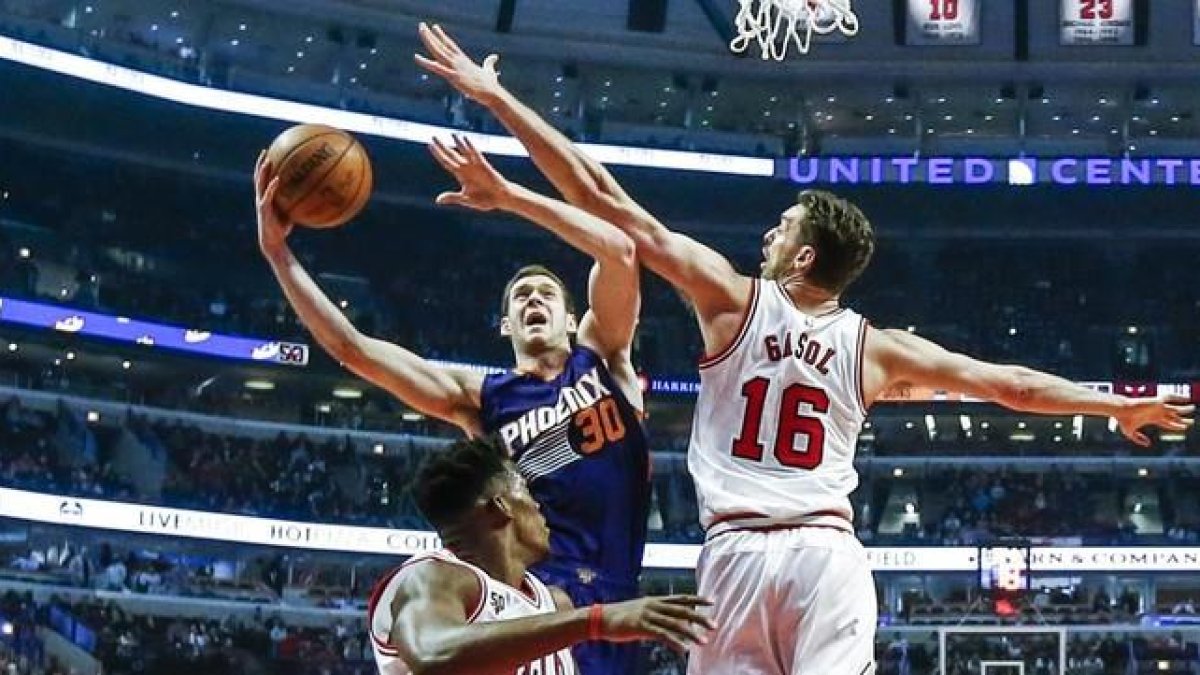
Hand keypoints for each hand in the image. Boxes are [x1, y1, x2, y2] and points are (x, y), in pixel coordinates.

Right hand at [254, 150, 292, 253]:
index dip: (264, 167)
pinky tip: (277, 179)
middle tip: (266, 151)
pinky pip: (268, 195)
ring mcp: (261, 203)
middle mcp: (261, 197)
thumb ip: (296, 202)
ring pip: (259, 183)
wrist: (273, 241)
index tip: (269, 154)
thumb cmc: (283, 228)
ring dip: (262, 171)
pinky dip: (272, 187)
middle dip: (261, 163)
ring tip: (267, 160)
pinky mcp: (263, 209)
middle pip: (258, 177)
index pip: (263, 179)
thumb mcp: (291, 213)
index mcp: (265, 197)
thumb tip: (312, 195)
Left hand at [414, 22, 502, 103]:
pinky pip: (436, 68)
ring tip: (421, 30)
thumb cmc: (491, 84)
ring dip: (428, 40)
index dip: (442, 36)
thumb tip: (494, 56)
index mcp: (464, 60)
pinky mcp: (453, 76)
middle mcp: (458, 61)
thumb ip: (489, 63)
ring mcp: (455, 68)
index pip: (450, 45)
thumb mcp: (489, 70)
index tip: (435, 27)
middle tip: (422, 25)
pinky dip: (426, 62)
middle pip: (442, 45)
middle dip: (431, 35)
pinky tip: (416, 57)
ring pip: (438, 51)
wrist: (492, 92)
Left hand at [428, 135, 511, 211]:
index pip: (446, 162)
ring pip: (463, 151)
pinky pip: (475, 154)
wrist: (500, 198)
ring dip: (457, 143)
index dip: (438, 154)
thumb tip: (438, 200)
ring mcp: (475, 165)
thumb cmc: (484, 200)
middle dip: (442, 146)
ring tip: (451, 134)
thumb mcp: (466, 200)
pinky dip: (470, 146)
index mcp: (460, 175)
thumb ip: (453, 198)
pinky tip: (465, 139)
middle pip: (451, 154)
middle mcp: (466, 168)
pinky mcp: (483, 165)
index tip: (430, 146)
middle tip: (433, 136)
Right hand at [597, 595, 713, 652]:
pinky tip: (683, 649)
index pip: (681, 598)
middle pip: (682, 610)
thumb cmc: (622, 617)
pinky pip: (661, 635)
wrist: (602, 618)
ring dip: (691, 633)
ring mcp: (648, 615)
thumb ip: (658, 616)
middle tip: (715, 625)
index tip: (712, 601)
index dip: (697, 599)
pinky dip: (674, 642)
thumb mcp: (642, 612)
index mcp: (655, 600)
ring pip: (675, 624)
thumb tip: (673, 623)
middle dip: (700, 618)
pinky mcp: (641, 627)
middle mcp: (654, 605)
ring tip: (704, 641)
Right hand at [1114, 393, 1193, 445]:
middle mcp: (1157, 412)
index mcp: (1152, 419)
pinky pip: (1170, 398)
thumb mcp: (1129, 433)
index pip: (1168, 423)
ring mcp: (1157, 406)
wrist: (1120, 409)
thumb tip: (1148, 444)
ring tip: (1193, 408)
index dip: (1177, 426)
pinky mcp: (1157, 401)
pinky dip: (1179, 397)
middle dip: (1183, 419)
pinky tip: (1187, 398)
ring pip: (1175, 408)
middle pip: (1173, 416)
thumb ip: (1138, 439)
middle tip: (1192, 422)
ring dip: (1184, 409)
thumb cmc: (1123, 421)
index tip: (1185, 428)